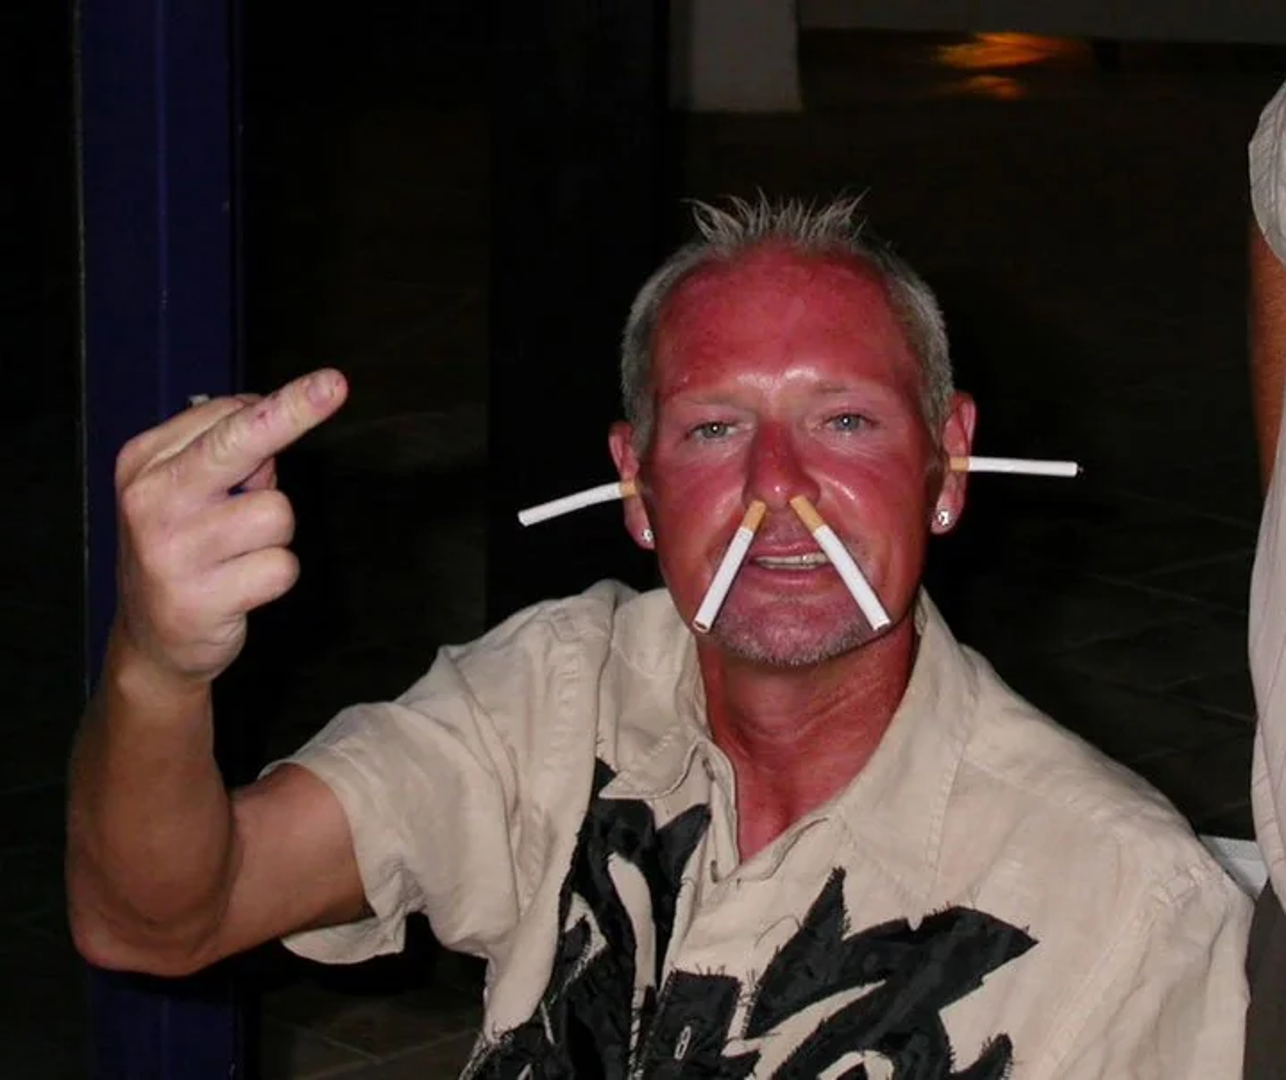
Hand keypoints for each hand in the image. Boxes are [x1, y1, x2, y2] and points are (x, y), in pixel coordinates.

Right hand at [113, 369, 347, 683]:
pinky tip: (241, 586)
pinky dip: (275, 575)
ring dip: (274, 534)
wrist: (152, 641)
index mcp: (144, 464)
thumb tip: (277, 414)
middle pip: (239, 444)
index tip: (328, 384)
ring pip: (276, 514)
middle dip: (291, 412)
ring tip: (238, 553)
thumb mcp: (184, 492)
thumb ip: (226, 455)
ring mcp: (173, 552)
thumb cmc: (184, 550)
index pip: (225, 416)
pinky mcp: (201, 599)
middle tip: (335, 385)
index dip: (281, 408)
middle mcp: (152, 501)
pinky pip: (281, 566)